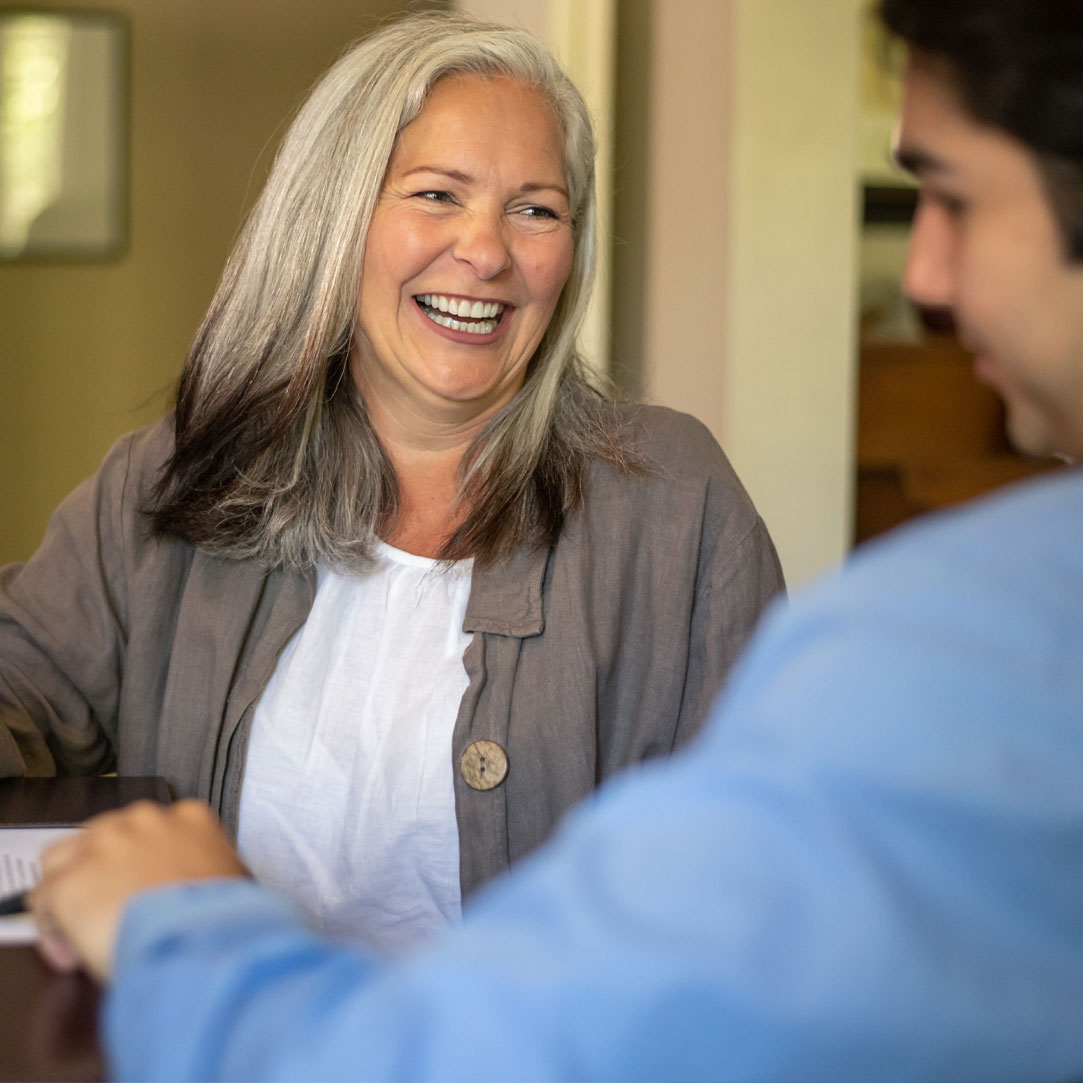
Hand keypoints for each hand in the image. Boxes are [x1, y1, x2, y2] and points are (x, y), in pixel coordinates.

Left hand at [30, 799, 248, 982]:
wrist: (202, 938)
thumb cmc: (223, 919)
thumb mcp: (232, 881)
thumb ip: (207, 871)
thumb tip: (195, 892)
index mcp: (190, 817)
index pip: (153, 827)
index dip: (141, 861)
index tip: (141, 887)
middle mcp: (145, 820)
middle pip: (106, 834)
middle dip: (103, 870)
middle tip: (112, 909)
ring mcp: (105, 844)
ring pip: (64, 857)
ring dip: (72, 887)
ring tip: (83, 926)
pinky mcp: (72, 879)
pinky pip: (45, 899)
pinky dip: (53, 928)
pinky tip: (72, 951)